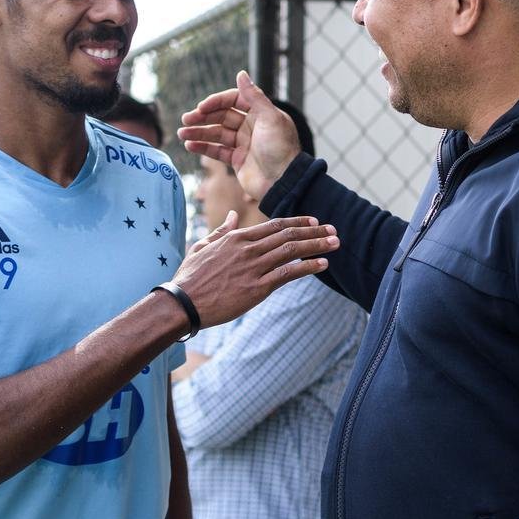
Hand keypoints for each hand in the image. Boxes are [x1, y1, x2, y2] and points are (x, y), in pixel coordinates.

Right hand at [171, 211, 337, 327]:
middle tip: (333, 230)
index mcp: (236, 238)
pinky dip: (308, 267)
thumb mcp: (202, 247)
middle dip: (314, 232)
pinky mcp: (258, 287)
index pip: (274, 226)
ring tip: (336, 243)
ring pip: (292, 250)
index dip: (297, 223)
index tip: (314, 222)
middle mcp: (248, 249)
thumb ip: (221, 231)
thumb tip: (235, 215)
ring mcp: (254, 267)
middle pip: (288, 235)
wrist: (183, 303)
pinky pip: (289, 273)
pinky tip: (323, 264)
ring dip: (317, 245)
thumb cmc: (189, 278)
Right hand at [178, 70, 300, 201]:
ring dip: (199, 132)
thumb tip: (241, 74)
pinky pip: (217, 150)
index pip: (233, 100)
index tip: (202, 107)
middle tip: (186, 120)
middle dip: (203, 117)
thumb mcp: (270, 118)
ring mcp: (244, 143)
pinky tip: (189, 145)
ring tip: (182, 133)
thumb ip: (254, 96)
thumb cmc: (281, 149)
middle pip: (222, 116)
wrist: (283, 182)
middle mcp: (251, 126)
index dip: (216, 102)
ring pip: (217, 133)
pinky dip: (203, 148)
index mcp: (260, 113)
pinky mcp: (238, 160)